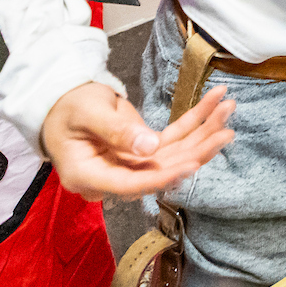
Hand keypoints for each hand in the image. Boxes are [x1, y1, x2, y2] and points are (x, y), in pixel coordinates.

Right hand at [41, 81, 234, 199]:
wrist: (58, 103)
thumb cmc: (65, 108)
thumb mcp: (87, 114)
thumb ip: (116, 131)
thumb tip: (148, 148)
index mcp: (90, 177)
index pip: (132, 183)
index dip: (164, 176)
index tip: (193, 164)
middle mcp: (113, 177)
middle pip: (161, 169)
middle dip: (197, 148)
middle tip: (225, 130)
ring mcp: (130, 166)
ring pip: (173, 154)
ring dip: (202, 132)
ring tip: (227, 109)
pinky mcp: (142, 153)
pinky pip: (171, 140)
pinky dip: (192, 123)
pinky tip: (212, 106)